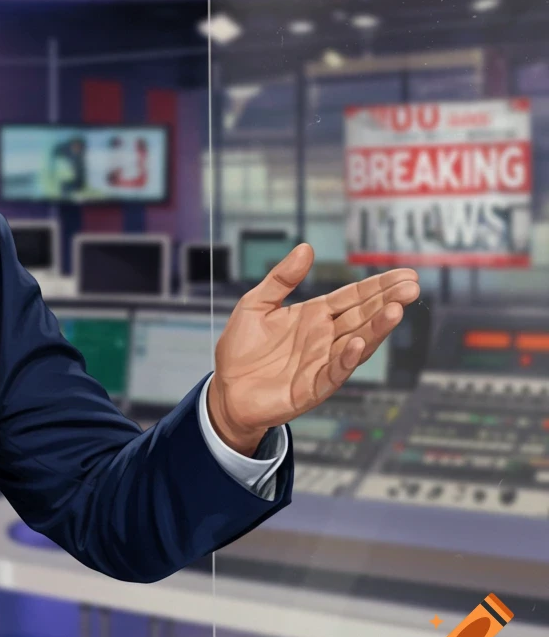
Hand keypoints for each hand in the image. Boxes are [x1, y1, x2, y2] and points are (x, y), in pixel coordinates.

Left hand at [206, 243, 419, 454]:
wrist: (225, 388)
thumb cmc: (241, 348)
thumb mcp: (256, 304)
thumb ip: (281, 278)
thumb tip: (306, 248)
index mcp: (315, 316)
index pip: (353, 297)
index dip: (378, 286)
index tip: (406, 274)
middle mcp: (325, 338)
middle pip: (362, 316)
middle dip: (387, 301)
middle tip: (412, 286)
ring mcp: (322, 362)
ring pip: (357, 343)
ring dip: (376, 328)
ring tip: (396, 310)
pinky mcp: (312, 387)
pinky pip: (334, 372)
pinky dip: (347, 359)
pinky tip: (359, 344)